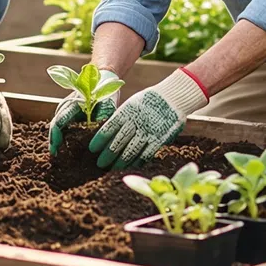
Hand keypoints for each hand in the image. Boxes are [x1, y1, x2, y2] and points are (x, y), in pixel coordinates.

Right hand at [48, 70, 118, 153]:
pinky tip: (64, 144)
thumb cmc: (105, 90)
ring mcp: (67, 107)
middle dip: (53, 140)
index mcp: (74, 103)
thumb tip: (96, 137)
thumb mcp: (106, 105)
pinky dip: (61, 134)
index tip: (56, 148)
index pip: (59, 121)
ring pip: (57, 124)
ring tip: (58, 154)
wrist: (103, 77)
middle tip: (55, 156)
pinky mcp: (70, 110)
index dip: (56, 136)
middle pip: (55, 124)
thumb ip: (100, 119)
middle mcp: (67, 105)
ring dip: (56, 138)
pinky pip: (62, 123)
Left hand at [90, 69, 207, 169]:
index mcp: (127, 111)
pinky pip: (146, 154)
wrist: (174, 96)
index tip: (92, 149)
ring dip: (120, 162)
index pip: (109, 128)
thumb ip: (122, 117)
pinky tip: (130, 166)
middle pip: (118, 142)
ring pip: (131, 151)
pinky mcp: (159, 139)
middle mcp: (136, 122)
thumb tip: (107, 130)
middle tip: (99, 164)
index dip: (100, 140)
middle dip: (107, 154)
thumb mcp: (133, 103)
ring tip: (112, 169)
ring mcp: (148, 131)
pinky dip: (137, 162)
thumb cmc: (150, 100)